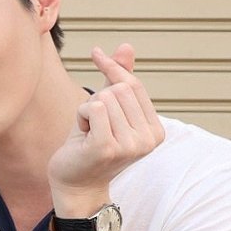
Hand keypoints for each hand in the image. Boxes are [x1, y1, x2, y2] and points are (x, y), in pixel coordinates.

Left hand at [48, 44, 164, 208]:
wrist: (75, 184)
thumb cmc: (89, 144)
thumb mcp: (108, 109)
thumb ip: (120, 79)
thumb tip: (126, 46)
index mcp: (156, 131)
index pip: (134, 85)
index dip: (112, 69)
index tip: (96, 54)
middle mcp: (149, 139)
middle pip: (119, 89)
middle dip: (97, 100)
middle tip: (93, 126)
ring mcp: (130, 145)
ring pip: (104, 98)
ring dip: (87, 112)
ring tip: (89, 134)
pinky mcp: (108, 147)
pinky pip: (93, 108)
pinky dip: (81, 116)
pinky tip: (82, 137)